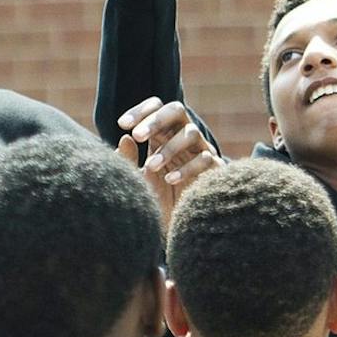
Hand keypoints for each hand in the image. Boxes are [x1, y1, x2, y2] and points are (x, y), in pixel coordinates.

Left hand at [115, 98, 220, 227]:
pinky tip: (169, 179)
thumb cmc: (154, 200)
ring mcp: (200, 151)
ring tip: (151, 166)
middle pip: (176, 110)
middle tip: (137, 136)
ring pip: (191, 132)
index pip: (156, 108)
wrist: (174, 228)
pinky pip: (205, 159)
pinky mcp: (214, 169)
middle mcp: (182, 137)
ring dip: (169, 148)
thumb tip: (126, 138)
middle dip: (156, 120)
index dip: (141, 111)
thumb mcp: (135, 180)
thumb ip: (128, 160)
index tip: (122, 124)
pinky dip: (186, 168)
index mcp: (162, 134)